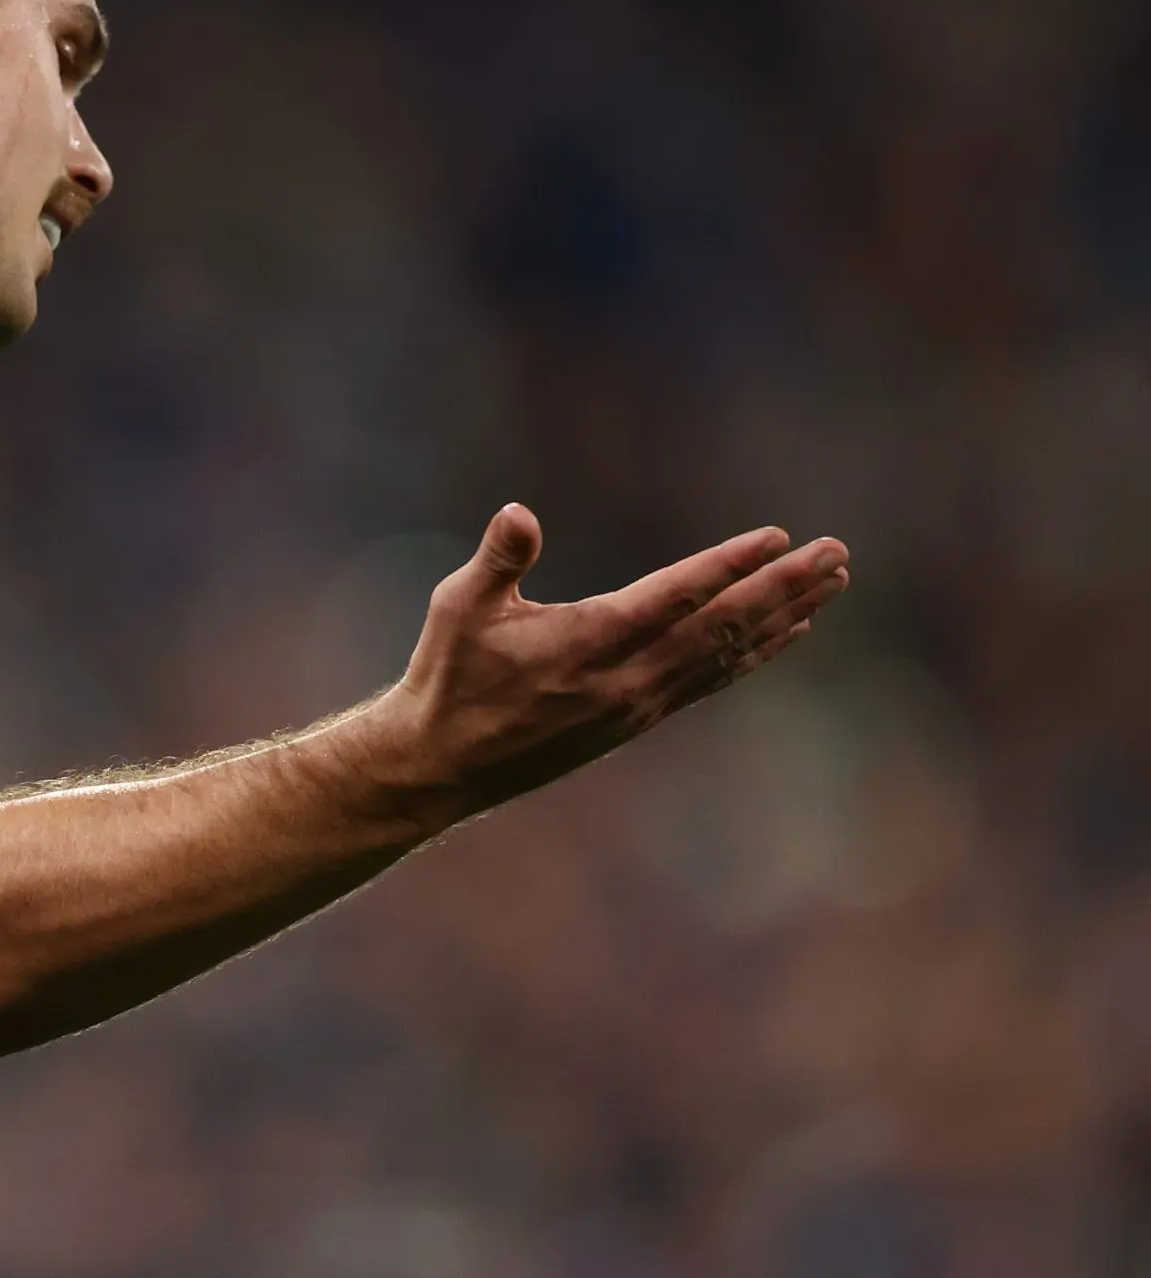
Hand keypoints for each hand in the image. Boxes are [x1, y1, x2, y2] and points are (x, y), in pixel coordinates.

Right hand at [376, 505, 849, 819]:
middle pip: (722, 627)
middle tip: (835, 553)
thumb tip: (519, 513)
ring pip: (727, 656)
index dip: (728, 567)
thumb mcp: (457, 607)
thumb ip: (497, 559)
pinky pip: (712, 681)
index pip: (674, 598)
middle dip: (783, 587)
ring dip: (783, 617)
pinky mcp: (637, 719)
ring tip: (831, 583)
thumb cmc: (448, 675)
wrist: (442, 765)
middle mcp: (625, 678)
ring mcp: (637, 705)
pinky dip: (756, 653)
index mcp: (586, 643)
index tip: (777, 537)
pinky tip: (787, 632)